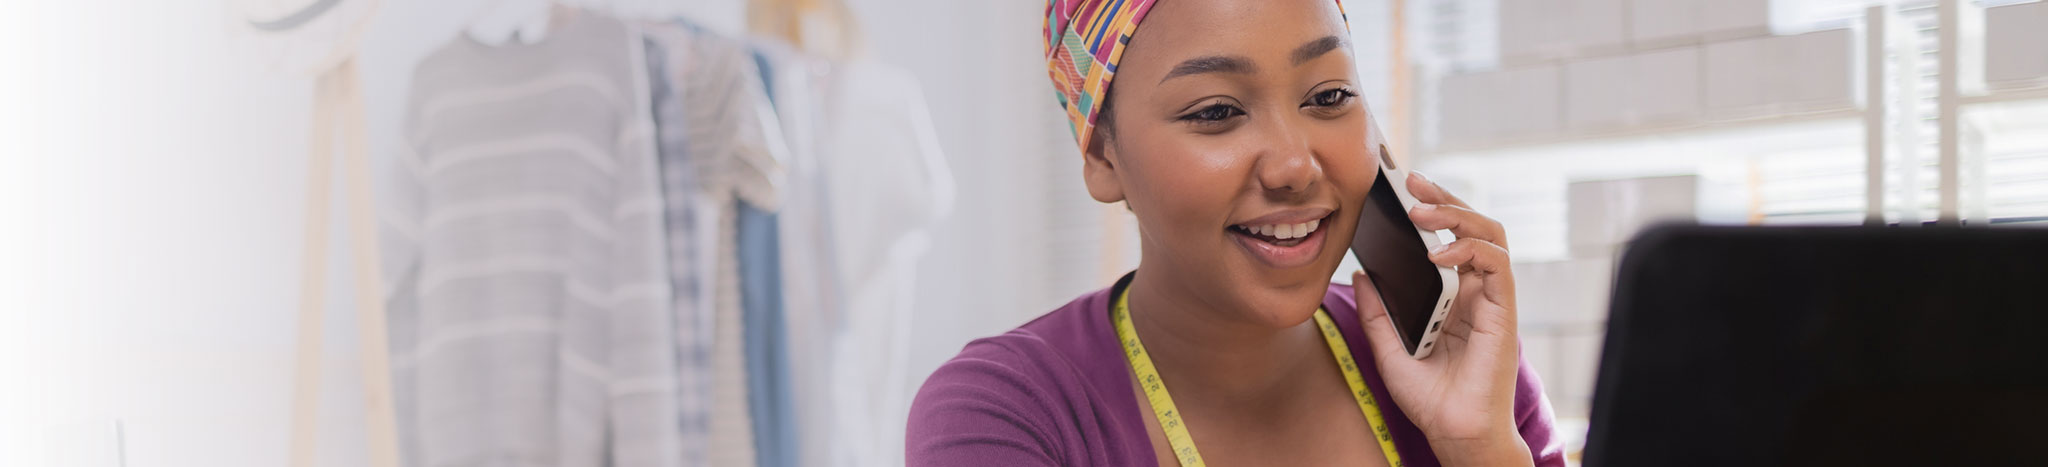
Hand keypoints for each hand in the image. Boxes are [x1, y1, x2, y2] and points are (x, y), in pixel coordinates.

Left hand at [1353, 171, 1530, 465]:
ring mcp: (1491, 299)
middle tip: (1411, 180)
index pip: (1448, 238)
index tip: (1400, 189)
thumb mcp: (1389, 351)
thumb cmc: (1431, 399)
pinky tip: (1438, 254)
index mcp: (1452, 297)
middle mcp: (1475, 292)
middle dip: (1444, 198)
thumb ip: (1378, 314)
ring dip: (1457, 215)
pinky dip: (1469, 249)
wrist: (1455, 434)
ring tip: (1422, 211)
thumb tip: (1360, 274)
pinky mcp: (1503, 311)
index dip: (1431, 209)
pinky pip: (1497, 265)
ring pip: (1490, 235)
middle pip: (1472, 227)